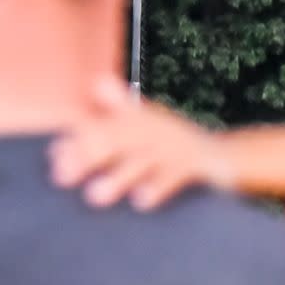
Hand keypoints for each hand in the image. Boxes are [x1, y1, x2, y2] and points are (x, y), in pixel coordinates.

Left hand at [50, 80, 234, 210]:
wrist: (228, 157)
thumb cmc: (179, 145)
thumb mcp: (152, 122)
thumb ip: (122, 108)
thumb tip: (96, 83)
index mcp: (143, 121)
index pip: (105, 124)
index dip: (80, 137)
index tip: (56, 153)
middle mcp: (158, 130)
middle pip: (118, 139)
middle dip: (89, 156)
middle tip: (62, 176)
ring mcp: (178, 147)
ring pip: (143, 161)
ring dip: (118, 177)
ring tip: (95, 196)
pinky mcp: (198, 164)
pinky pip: (175, 176)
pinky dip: (159, 187)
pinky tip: (141, 201)